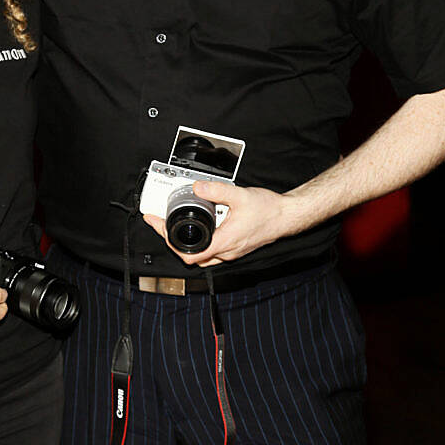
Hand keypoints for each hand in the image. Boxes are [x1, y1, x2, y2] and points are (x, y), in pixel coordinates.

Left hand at [143, 179, 298, 266]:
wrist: (287, 216)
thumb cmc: (269, 210)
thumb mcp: (239, 195)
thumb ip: (216, 190)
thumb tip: (196, 188)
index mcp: (224, 242)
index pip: (188, 254)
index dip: (168, 241)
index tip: (157, 224)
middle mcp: (226, 252)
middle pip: (190, 256)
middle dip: (172, 240)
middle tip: (160, 223)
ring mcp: (231, 252)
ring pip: (201, 255)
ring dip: (186, 242)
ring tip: (174, 224)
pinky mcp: (235, 247)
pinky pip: (212, 249)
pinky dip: (200, 240)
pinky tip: (200, 225)